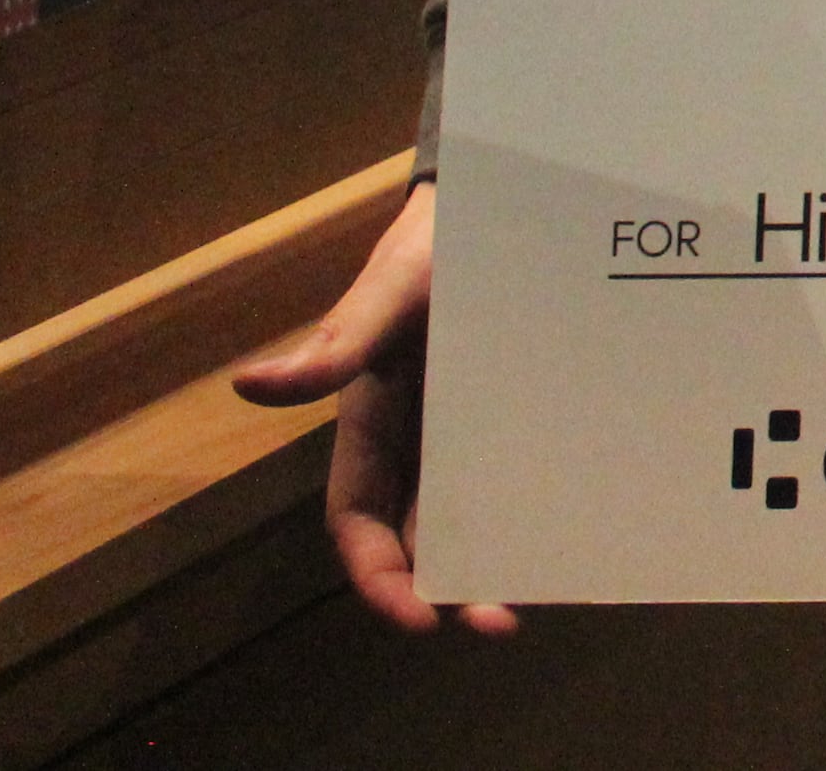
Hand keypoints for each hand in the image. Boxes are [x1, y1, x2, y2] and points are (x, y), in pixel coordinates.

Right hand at [230, 183, 513, 635]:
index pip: (359, 521)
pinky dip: (540, 511)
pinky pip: (526, 474)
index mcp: (372, 426)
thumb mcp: (388, 292)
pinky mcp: (523, 414)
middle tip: (495, 621)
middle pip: (422, 536)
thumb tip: (249, 385)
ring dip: (498, 559)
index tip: (415, 613)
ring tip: (539, 593)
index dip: (378, 574)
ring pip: (477, 515)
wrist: (500, 204)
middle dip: (448, 586)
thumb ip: (336, 344)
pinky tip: (576, 533)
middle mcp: (420, 442)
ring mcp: (473, 432)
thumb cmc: (429, 247)